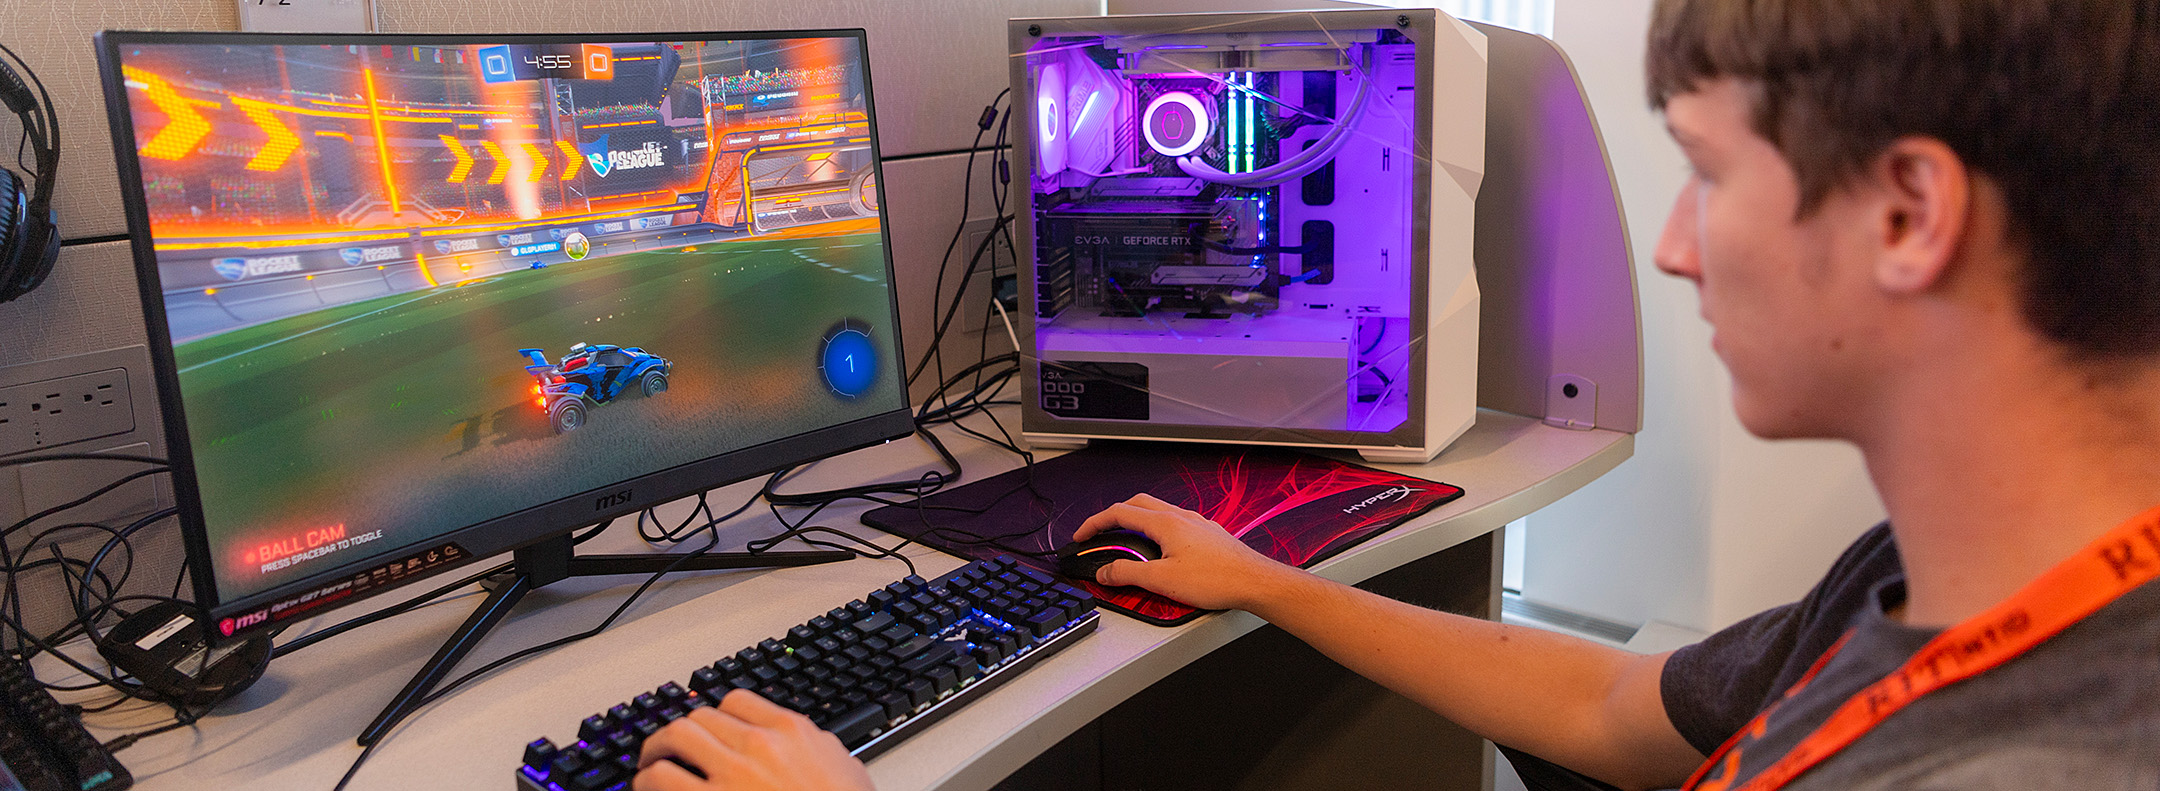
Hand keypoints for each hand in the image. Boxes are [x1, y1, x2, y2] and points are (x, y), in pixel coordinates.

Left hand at [634, 689, 873, 790]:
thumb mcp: (846, 768)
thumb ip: (817, 748)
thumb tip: (809, 744)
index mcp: (791, 731)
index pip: (738, 702)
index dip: (718, 715)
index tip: (710, 728)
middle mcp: (758, 745)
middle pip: (701, 716)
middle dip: (681, 731)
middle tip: (671, 745)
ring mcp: (732, 774)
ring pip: (675, 738)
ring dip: (656, 750)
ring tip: (650, 763)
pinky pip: (661, 779)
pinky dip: (648, 781)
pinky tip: (648, 788)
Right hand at [1071, 492, 1300, 610]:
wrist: (1254, 582)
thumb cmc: (1218, 579)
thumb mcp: (1162, 580)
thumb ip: (1127, 574)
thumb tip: (1105, 571)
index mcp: (1165, 523)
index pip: (1118, 513)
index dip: (1094, 523)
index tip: (1082, 536)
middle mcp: (1180, 517)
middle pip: (1137, 505)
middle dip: (1113, 516)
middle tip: (1100, 533)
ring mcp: (1196, 523)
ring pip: (1157, 512)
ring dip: (1136, 521)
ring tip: (1126, 541)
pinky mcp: (1207, 534)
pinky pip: (1175, 522)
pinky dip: (1157, 529)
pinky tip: (1161, 548)